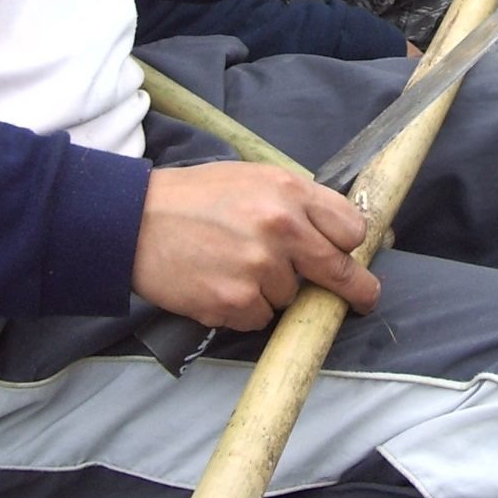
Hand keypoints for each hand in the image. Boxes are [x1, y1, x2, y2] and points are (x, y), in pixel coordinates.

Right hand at [131, 161, 379, 331]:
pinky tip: (220, 283)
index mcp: (288, 192)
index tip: (350, 256)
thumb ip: (294, 202)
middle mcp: (280, 229)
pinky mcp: (234, 302)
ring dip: (273, 291)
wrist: (134, 221)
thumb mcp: (252, 178)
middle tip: (363, 299)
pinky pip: (260, 319)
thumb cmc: (194, 197)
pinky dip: (246, 308)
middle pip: (339, 272)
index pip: (350, 229)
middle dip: (355, 290)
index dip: (350, 245)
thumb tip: (333, 232)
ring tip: (235, 265)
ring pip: (292, 298)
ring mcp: (258, 269)